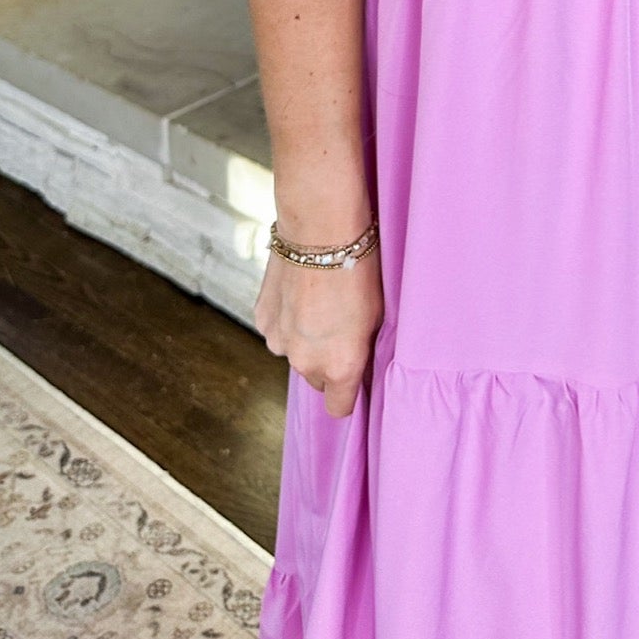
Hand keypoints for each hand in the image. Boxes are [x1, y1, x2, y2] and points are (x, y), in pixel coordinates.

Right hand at [254, 225, 384, 418]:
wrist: (320, 230)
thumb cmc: (358, 269)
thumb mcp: (376, 316)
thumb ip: (361, 349)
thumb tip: (357, 362)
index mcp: (340, 366)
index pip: (339, 408)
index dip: (347, 396)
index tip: (353, 380)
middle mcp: (306, 362)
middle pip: (316, 379)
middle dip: (326, 362)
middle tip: (338, 329)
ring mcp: (279, 342)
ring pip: (294, 353)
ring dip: (304, 339)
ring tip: (318, 304)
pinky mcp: (262, 319)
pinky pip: (278, 331)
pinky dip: (287, 319)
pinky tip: (300, 293)